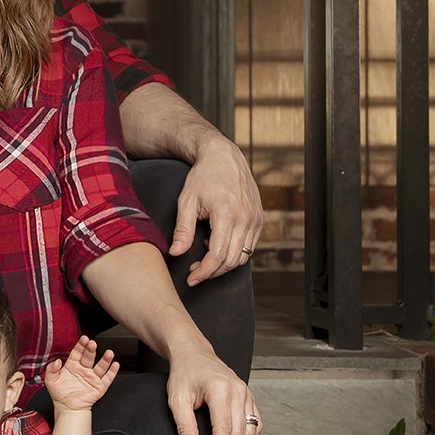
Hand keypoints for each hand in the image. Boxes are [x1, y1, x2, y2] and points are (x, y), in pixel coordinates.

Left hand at [43, 335, 118, 411]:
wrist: (67, 409)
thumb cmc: (60, 395)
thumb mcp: (51, 380)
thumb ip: (51, 369)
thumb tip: (56, 361)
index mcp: (72, 366)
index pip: (77, 353)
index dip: (81, 345)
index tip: (84, 338)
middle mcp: (83, 370)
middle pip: (89, 357)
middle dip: (91, 350)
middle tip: (92, 344)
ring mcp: (92, 378)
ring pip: (100, 366)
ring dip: (105, 359)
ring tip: (109, 353)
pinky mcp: (99, 387)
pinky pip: (107, 378)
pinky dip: (112, 372)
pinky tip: (115, 365)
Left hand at [166, 343, 262, 434]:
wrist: (193, 354)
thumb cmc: (184, 373)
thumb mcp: (177, 399)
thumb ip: (184, 426)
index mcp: (220, 389)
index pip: (225, 428)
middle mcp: (239, 390)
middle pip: (239, 432)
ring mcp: (247, 392)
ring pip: (251, 430)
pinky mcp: (250, 397)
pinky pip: (256, 423)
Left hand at [170, 138, 263, 285]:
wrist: (223, 156)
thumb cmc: (203, 177)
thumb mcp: (187, 202)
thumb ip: (182, 230)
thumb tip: (175, 253)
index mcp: (227, 213)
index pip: (218, 255)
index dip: (204, 272)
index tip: (192, 278)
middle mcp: (246, 218)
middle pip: (232, 260)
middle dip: (213, 272)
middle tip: (195, 272)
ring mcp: (256, 219)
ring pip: (243, 256)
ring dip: (224, 265)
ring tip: (204, 259)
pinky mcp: (259, 219)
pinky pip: (250, 246)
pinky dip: (234, 252)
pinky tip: (217, 245)